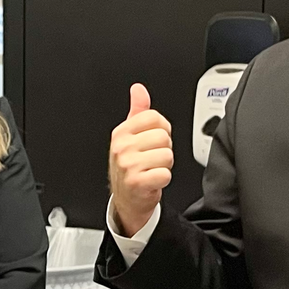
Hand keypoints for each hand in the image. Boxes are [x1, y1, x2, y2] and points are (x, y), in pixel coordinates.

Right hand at [108, 83, 173, 236]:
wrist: (127, 198)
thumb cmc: (131, 166)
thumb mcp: (130, 136)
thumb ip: (138, 111)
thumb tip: (138, 89)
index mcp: (121, 132)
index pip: (154, 117)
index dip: (161, 129)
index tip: (152, 141)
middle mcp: (122, 147)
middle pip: (163, 137)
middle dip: (164, 149)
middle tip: (152, 159)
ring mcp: (128, 165)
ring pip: (167, 155)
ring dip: (165, 165)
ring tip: (152, 170)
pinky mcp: (137, 182)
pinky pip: (165, 174)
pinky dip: (163, 179)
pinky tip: (152, 181)